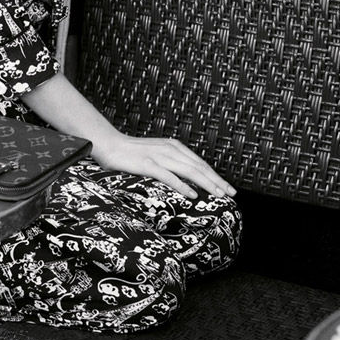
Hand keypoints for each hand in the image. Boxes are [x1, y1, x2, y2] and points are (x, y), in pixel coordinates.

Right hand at [92, 133, 235, 199]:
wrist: (109, 145)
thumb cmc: (131, 153)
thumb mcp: (156, 154)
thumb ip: (171, 163)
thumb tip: (187, 179)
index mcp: (173, 146)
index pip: (199, 163)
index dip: (215, 175)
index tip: (227, 188)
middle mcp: (169, 149)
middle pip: (198, 167)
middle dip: (217, 181)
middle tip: (231, 194)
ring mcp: (159, 156)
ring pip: (189, 171)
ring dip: (206, 184)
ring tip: (218, 195)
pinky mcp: (147, 164)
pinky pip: (169, 176)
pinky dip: (182, 186)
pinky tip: (193, 195)